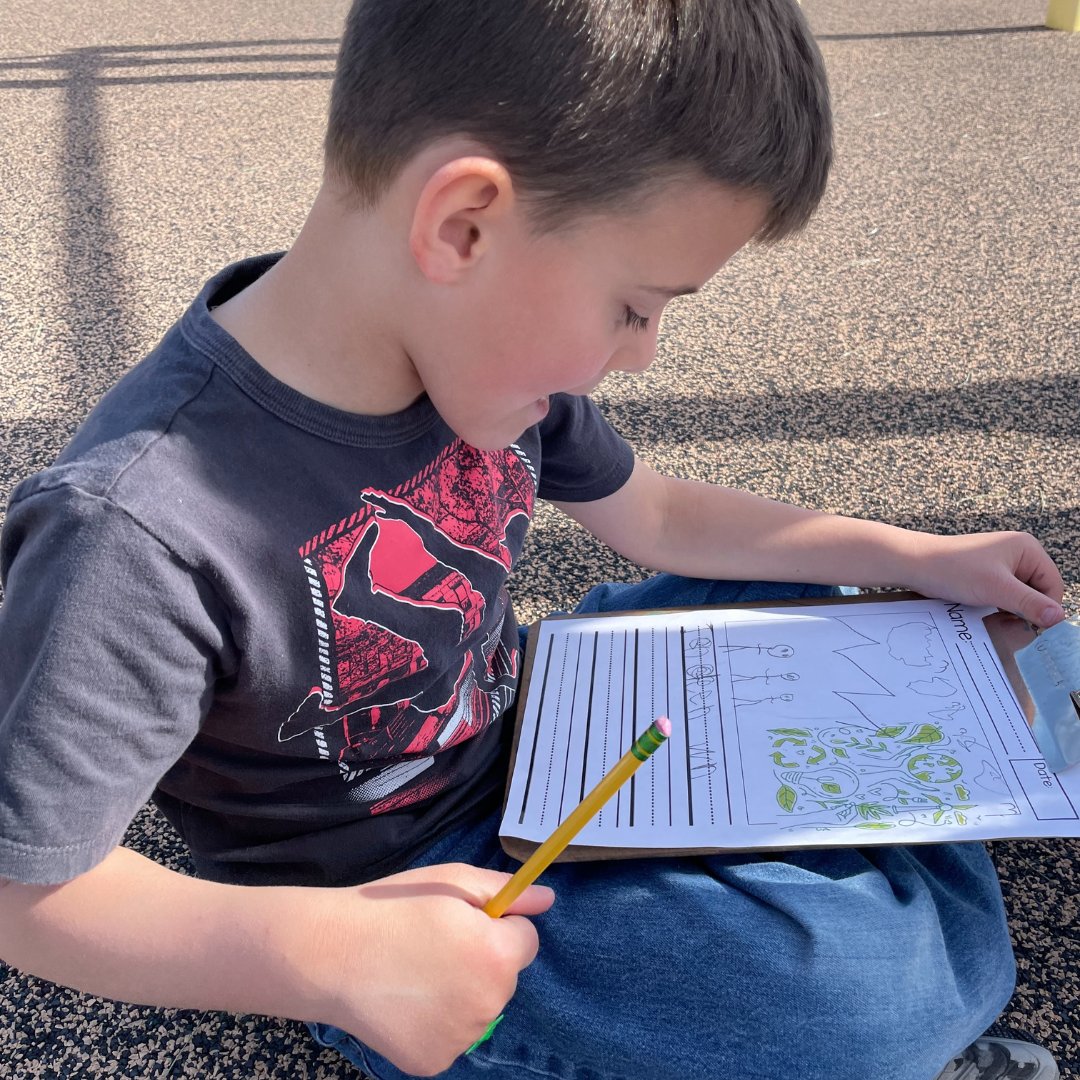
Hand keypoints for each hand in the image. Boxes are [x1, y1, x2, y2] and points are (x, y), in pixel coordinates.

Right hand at [310, 862, 554, 1075]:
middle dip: (481, 960)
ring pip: (478, 1008)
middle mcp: (489, 1003)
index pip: (526, 941)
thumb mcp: (451, 881)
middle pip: (504, 977)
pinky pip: (451, 1035)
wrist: (330, 955)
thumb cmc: (393, 908)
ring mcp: (461, 1039)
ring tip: (414, 971)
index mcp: (497, 955)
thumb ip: (505, 891)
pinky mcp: (434, 1062)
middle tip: (433, 944)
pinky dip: (435, 1021)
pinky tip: (405, 1001)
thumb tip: (547, 899)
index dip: (497, 927)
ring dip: (460, 992)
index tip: (464, 922)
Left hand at [901, 529, 1065, 627]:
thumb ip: (1029, 603)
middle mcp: (1017, 553)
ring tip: (993, 618)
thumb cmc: (953, 570)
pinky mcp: (986, 574)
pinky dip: (997, 607)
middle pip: (1037, 592)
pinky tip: (984, 613)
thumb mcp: (996, 589)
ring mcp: (1001, 564)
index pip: (1053, 585)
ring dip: (1009, 611)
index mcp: (1027, 549)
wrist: (914, 564)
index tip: (1031, 626)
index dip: (1045, 608)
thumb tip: (1058, 617)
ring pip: (1018, 596)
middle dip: (1024, 610)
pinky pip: (1002, 596)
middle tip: (1006, 623)